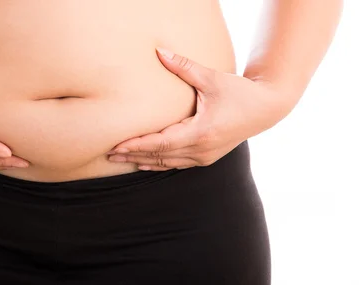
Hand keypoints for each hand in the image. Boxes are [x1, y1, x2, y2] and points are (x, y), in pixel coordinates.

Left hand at [107, 47, 294, 170]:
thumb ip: (183, 66)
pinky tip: (144, 164)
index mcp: (201, 132)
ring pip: (167, 163)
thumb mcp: (211, 78)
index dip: (137, 146)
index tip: (117, 146)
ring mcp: (205, 157)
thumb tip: (159, 51)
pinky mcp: (207, 157)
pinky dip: (159, 163)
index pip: (161, 143)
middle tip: (109, 155)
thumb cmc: (240, 92)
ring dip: (143, 161)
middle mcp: (202, 149)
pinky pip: (177, 164)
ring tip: (120, 160)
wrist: (267, 109)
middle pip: (160, 157)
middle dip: (133, 156)